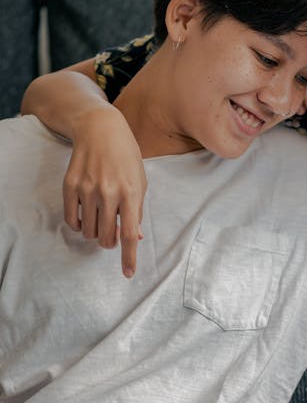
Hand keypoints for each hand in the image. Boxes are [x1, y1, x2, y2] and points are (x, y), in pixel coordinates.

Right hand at [62, 107, 146, 277]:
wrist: (100, 129)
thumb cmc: (126, 156)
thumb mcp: (140, 181)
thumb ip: (137, 210)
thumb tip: (135, 238)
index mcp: (130, 193)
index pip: (129, 234)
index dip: (129, 257)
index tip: (128, 274)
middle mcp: (108, 193)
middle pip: (107, 237)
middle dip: (111, 243)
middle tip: (112, 234)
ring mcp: (87, 189)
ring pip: (89, 232)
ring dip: (95, 234)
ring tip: (100, 221)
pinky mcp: (70, 185)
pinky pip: (72, 220)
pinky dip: (79, 225)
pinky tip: (85, 217)